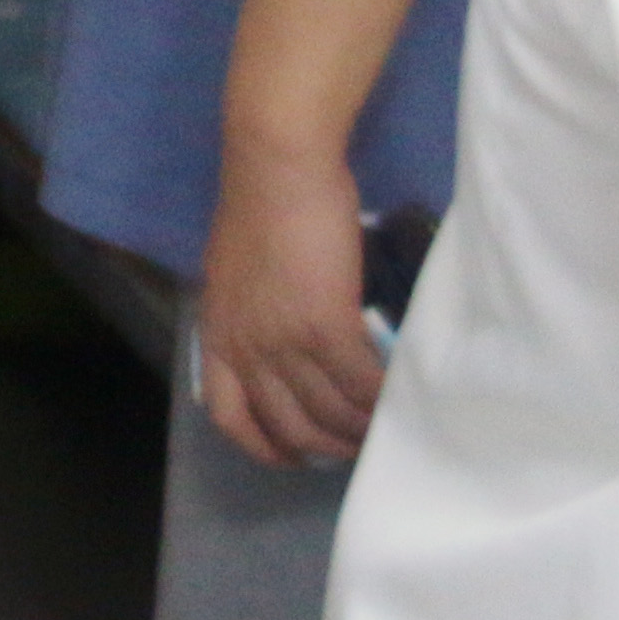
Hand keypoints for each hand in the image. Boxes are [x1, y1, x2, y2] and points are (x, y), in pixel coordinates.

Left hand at [197, 138, 385, 468]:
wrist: (276, 164)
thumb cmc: (260, 203)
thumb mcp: (235, 271)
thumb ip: (251, 310)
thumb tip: (281, 331)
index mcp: (218, 335)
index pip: (231, 417)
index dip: (264, 446)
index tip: (293, 456)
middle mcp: (246, 348)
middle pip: (288, 427)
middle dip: (325, 447)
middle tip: (357, 445)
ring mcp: (284, 341)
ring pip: (328, 413)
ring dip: (360, 429)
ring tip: (385, 428)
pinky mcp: (325, 325)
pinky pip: (358, 382)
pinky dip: (381, 397)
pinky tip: (400, 395)